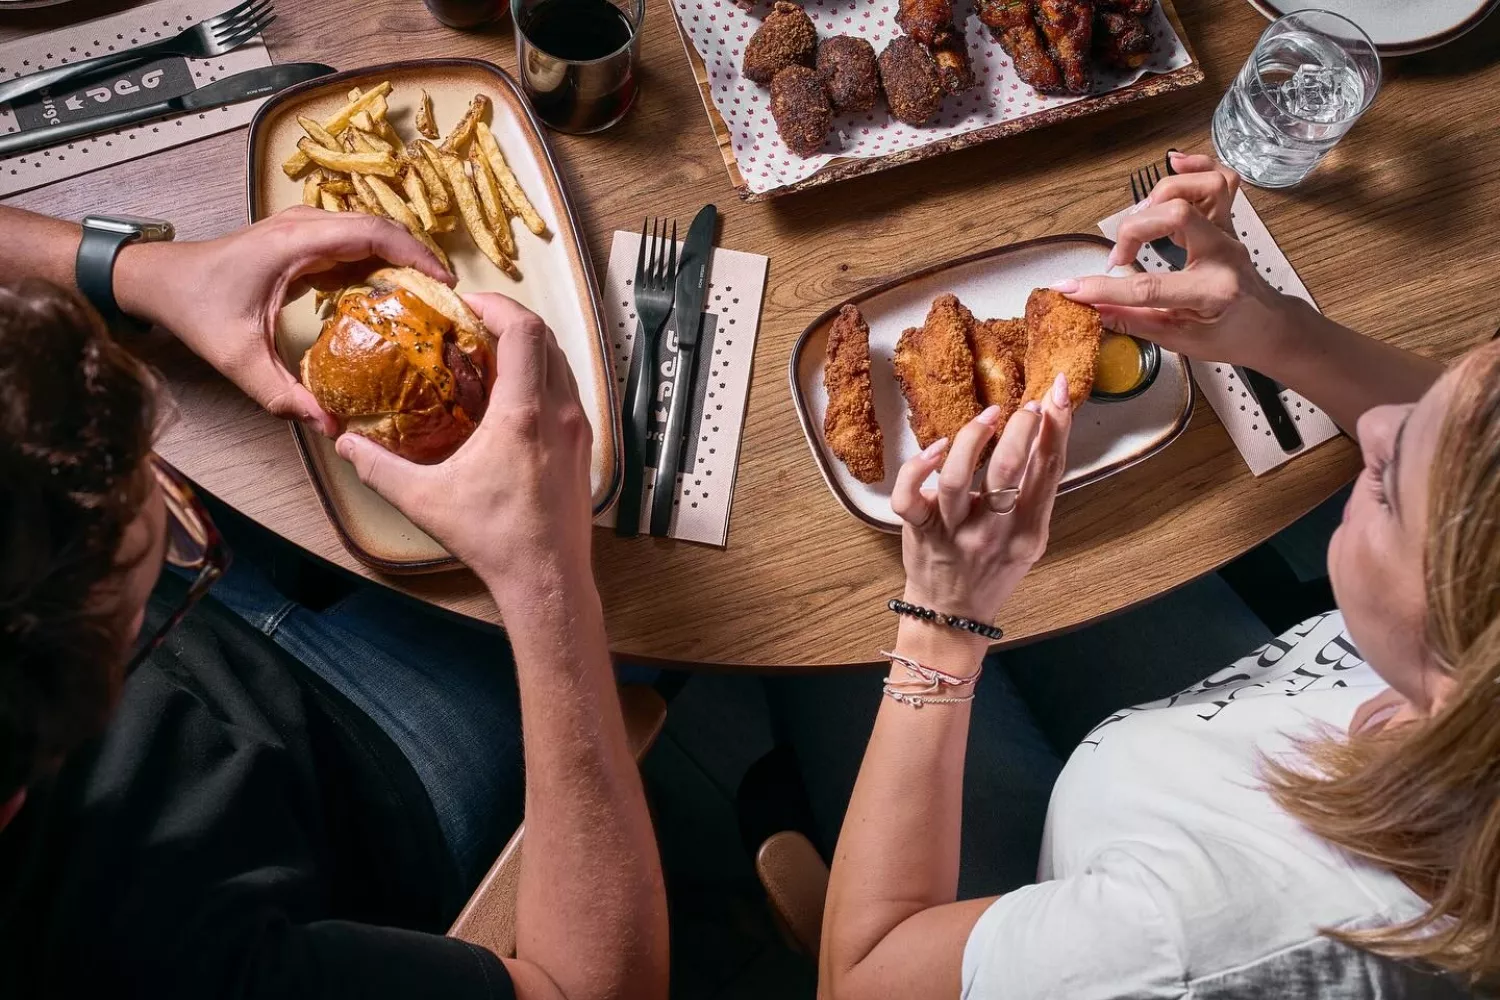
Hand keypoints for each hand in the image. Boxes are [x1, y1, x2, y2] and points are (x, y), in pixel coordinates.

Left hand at [117, 206, 450, 435]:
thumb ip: (283, 395)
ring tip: (431, 300)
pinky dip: (380, 268)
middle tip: (448, 300)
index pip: (373, 233)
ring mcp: (306, 230)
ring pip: (371, 236)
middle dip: (419, 260)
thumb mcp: (238, 358)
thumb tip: (328, 426)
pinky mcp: (305, 242)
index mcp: (296, 241)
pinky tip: (394, 300)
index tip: (445, 284)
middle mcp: (306, 226)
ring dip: (402, 262)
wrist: (159, 279)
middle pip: (381, 229)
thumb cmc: (196, 307)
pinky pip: (355, 247)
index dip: (416, 254)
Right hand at [334, 294, 595, 607]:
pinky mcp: (583, 446)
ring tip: (489, 352)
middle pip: (546, 337)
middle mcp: (559, 413)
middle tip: (472, 322)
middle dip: (509, 319)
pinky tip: (512, 395)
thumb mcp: (424, 501)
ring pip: (562, 362)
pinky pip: (567, 390)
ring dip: (528, 346)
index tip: (466, 303)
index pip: (524, 330)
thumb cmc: (495, 541)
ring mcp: (578, 429)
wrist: (548, 579)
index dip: (496, 305)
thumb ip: (378, 468)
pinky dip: (542, 375)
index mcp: (524, 414)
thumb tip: (345, 445)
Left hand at [893, 373, 1073, 636]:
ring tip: (987, 417)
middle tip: (1025, 406)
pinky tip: (934, 448)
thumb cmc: (993, 568)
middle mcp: (993, 532)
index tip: (1055, 393)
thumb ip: (1036, 492)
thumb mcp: (1030, 536)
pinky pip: (908, 498)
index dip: (1056, 428)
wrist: (952, 614)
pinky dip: (917, 469)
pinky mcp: (920, 531)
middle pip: (1008, 472)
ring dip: (971, 439)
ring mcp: (953, 533)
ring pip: (955, 480)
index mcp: (1029, 531)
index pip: (1049, 471)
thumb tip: (1046, 431)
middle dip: (1021, 429)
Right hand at [1053, 154, 1294, 370]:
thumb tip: (1092, 308)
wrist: (1269, 327)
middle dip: (1133, 229)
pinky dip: (1197, 166)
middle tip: (1119, 255)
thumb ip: (1134, 321)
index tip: (1070, 288)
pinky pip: (1220, 179)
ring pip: (1204, 187)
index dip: (1102, 288)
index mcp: (1212, 292)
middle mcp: (1223, 254)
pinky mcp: (1229, 220)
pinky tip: (1174, 164)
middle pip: (1177, 214)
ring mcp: (1229, 232)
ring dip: (1162, 193)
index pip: (1148, 287)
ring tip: (1140, 217)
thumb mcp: (1179, 341)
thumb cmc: (1228, 337)